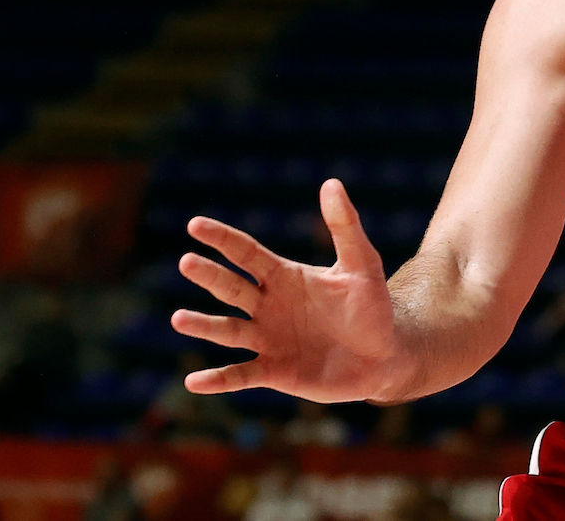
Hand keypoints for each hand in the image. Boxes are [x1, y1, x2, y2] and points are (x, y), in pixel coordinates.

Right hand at [172, 180, 409, 402]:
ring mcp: (268, 340)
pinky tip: (193, 381)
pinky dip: (218, 380)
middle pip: (232, 288)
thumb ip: (346, 226)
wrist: (385, 354)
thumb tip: (331, 182)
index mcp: (285, 277)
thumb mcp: (362, 263)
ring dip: (204, 325)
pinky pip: (240, 376)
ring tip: (179, 318)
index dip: (222, 239)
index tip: (194, 224)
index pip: (247, 253)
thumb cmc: (373, 306)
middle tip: (187, 262)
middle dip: (210, 276)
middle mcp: (268, 306)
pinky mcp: (274, 372)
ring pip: (228, 331)